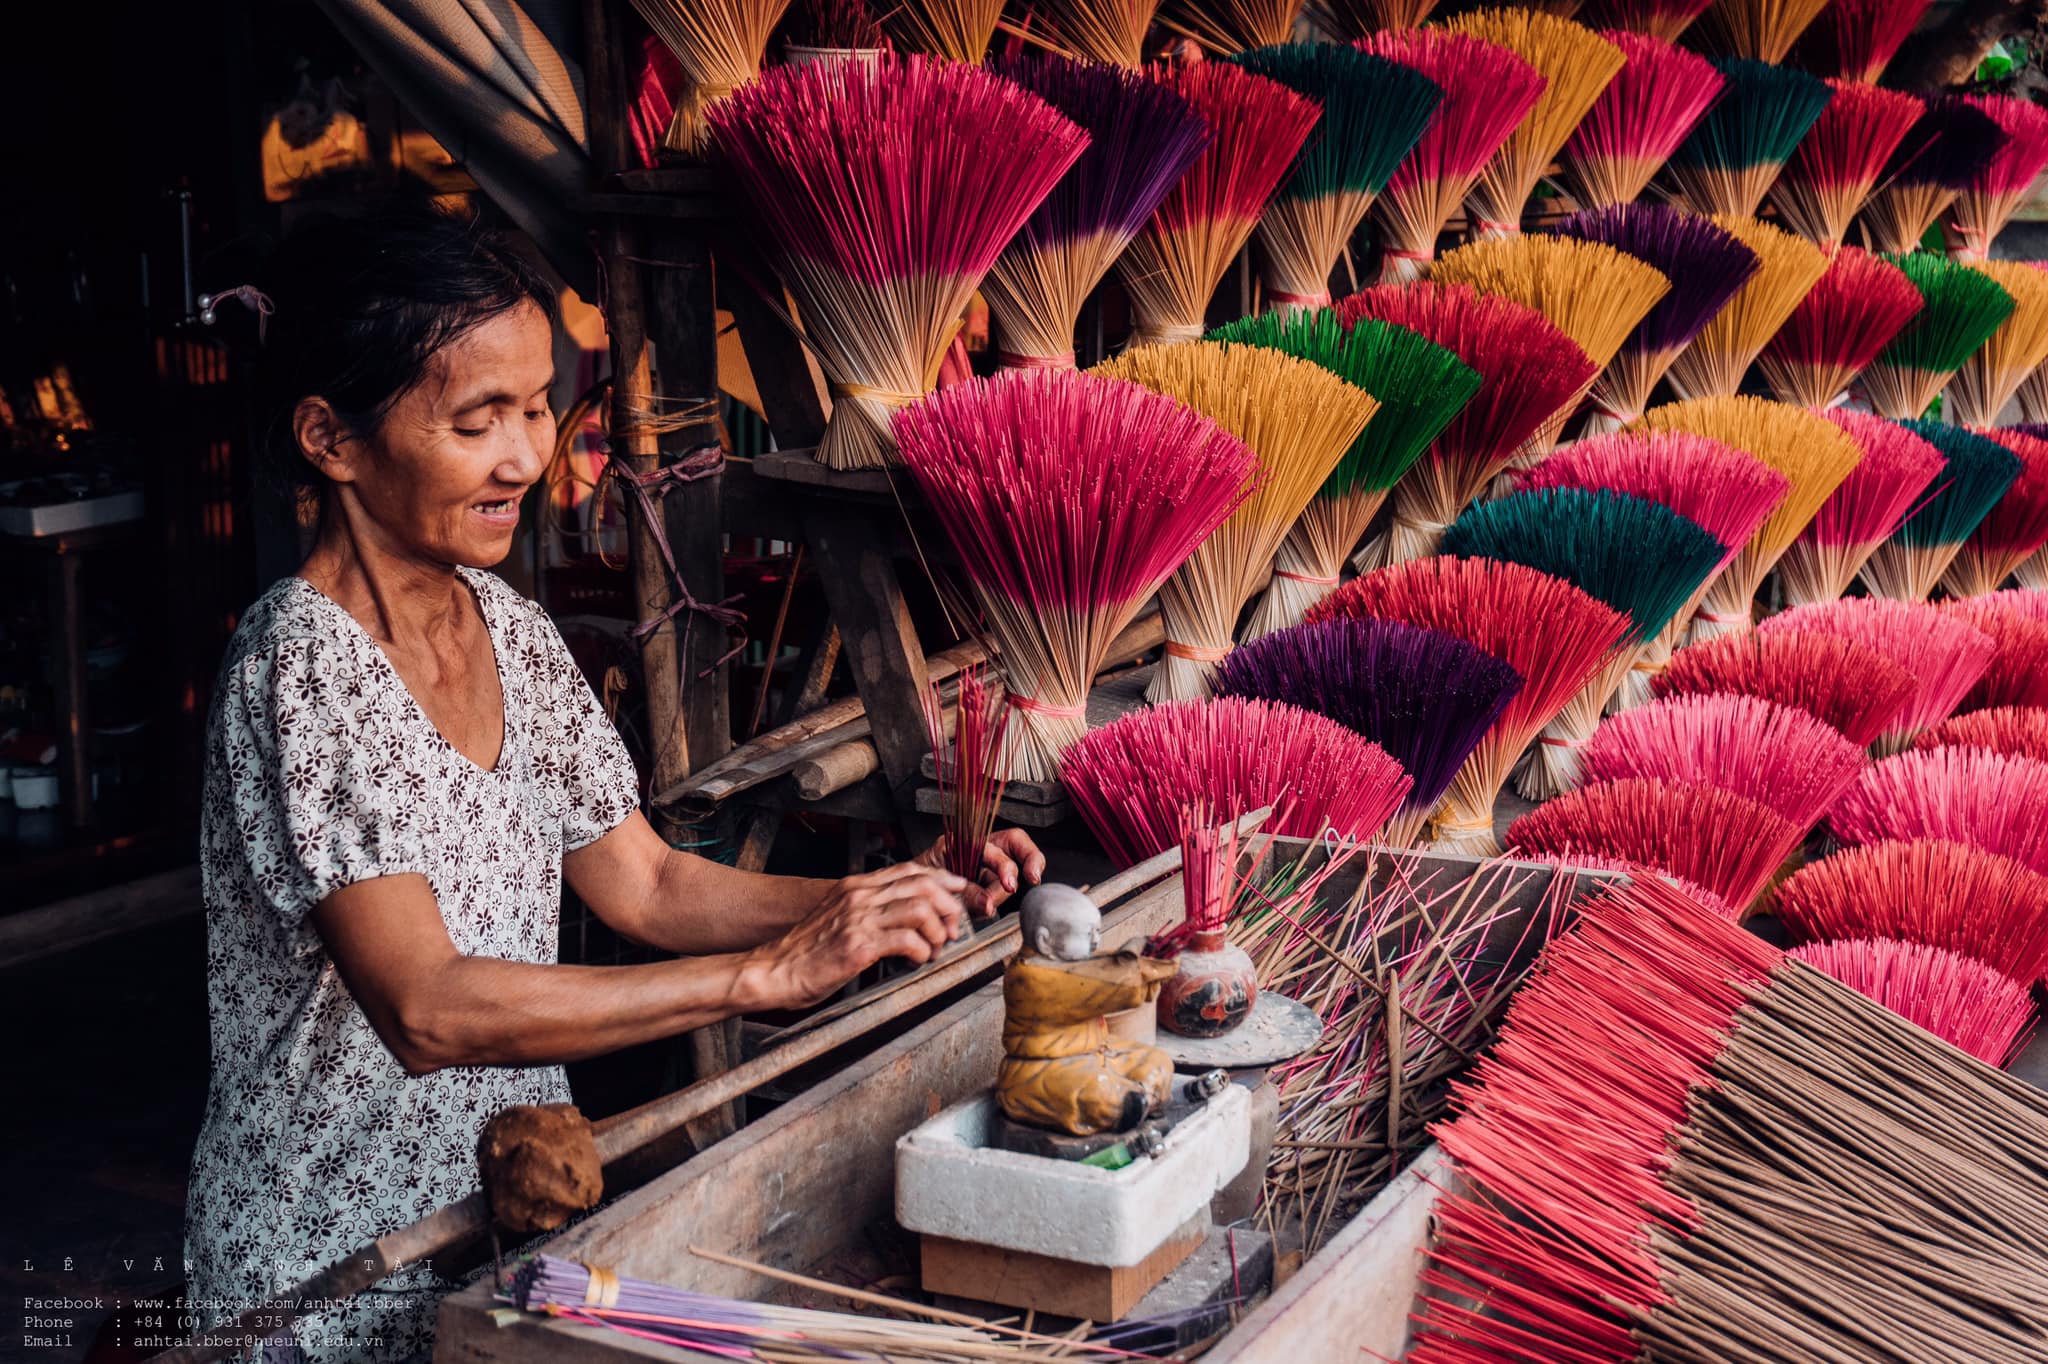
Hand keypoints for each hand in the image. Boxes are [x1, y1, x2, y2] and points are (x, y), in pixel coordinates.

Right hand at [746, 863, 968, 1009]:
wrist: (774, 971)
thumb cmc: (805, 952)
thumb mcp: (837, 918)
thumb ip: (867, 910)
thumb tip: (903, 917)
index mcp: (855, 887)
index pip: (909, 870)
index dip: (941, 879)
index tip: (957, 892)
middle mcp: (858, 896)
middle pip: (922, 885)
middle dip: (947, 906)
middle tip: (952, 927)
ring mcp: (858, 919)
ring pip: (920, 909)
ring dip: (937, 930)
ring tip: (935, 947)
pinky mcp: (858, 945)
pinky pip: (907, 939)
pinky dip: (922, 951)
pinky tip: (918, 961)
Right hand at [922, 828, 1047, 917]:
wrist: (915, 892)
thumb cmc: (947, 897)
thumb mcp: (971, 903)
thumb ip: (982, 901)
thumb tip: (987, 907)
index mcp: (996, 855)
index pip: (1020, 845)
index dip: (1032, 857)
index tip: (1033, 877)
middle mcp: (983, 846)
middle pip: (1007, 847)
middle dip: (1008, 871)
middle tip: (1005, 888)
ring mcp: (964, 843)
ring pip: (986, 851)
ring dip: (982, 880)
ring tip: (974, 900)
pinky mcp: (945, 844)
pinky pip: (960, 853)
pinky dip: (962, 876)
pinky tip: (956, 891)